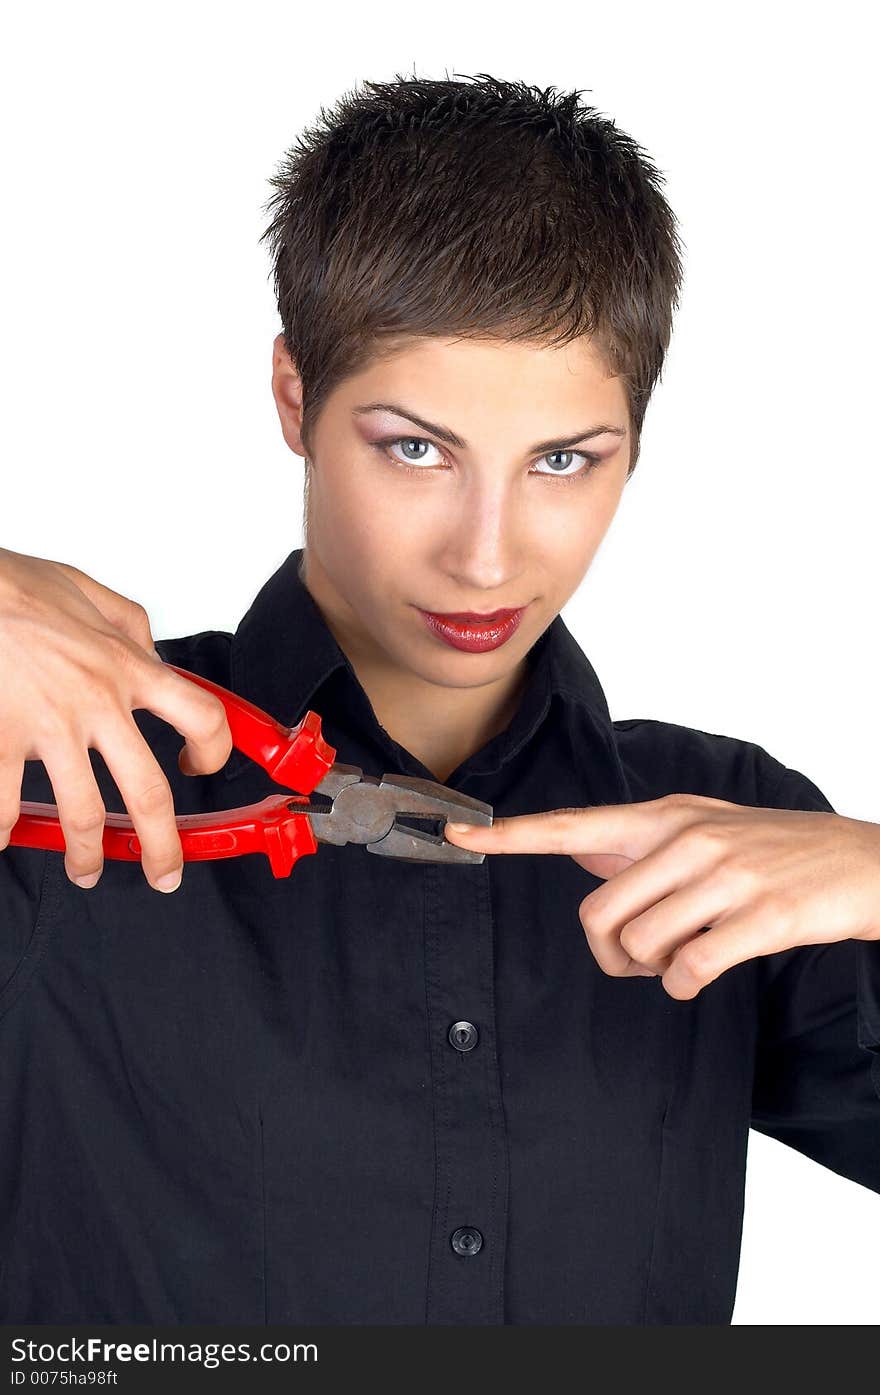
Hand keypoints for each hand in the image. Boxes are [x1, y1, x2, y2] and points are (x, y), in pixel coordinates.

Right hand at [0, 548, 231, 891]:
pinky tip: (7, 840)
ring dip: (86, 854)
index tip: (200, 766)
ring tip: (86, 870)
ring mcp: (48, 729)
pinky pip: (6, 805)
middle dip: (162, 845)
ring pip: (82, 814)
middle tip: (166, 872)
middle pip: (149, 792)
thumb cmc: (14, 586)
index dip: (213, 750)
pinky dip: (5, 832)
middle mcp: (97, 704)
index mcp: (126, 668)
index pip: (201, 716)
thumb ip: (128, 626)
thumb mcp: (88, 593)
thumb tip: (151, 652)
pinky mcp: (0, 740)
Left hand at [444, 793, 879, 999]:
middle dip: (610, 954)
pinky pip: (688, 969)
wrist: (862, 862)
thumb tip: (580, 846)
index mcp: (667, 816)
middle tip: (640, 959)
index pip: (573, 824)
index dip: (512, 836)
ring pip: (641, 945)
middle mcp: (689, 839)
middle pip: (599, 915)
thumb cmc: (775, 849)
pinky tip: (700, 974)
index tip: (459, 838)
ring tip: (683, 957)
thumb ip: (644, 840)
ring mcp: (726, 876)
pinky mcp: (760, 917)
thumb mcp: (707, 825)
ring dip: (652, 971)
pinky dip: (683, 985)